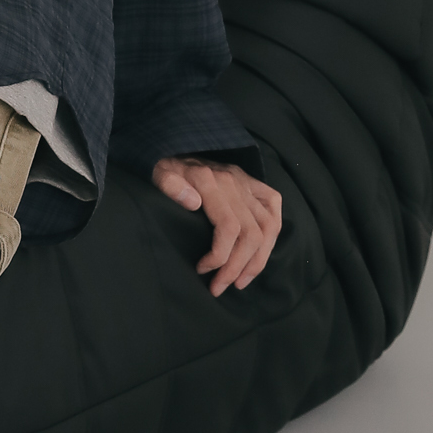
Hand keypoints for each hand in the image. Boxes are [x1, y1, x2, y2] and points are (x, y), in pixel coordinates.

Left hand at [152, 158, 282, 296]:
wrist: (174, 144)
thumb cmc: (164, 167)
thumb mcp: (158, 173)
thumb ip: (170, 186)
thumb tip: (193, 202)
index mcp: (210, 180)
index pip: (229, 226)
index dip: (220, 255)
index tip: (203, 270)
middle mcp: (234, 181)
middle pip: (250, 233)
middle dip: (237, 267)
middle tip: (219, 287)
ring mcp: (247, 182)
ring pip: (267, 227)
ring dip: (257, 260)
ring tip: (240, 281)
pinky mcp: (254, 183)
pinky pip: (274, 208)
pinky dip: (272, 234)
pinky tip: (259, 254)